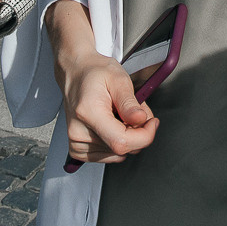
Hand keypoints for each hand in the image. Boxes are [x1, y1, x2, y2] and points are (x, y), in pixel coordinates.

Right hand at [47, 2, 157, 165]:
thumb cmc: (97, 70)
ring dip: (127, 139)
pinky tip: (115, 124)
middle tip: (137, 111)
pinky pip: (105, 156)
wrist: (73, 69)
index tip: (153, 121)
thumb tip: (142, 121)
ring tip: (124, 115)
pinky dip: (116, 144)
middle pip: (120, 151)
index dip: (145, 136)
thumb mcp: (118, 77)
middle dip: (137, 134)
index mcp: (87, 113)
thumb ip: (130, 101)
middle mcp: (76, 131)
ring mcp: (74, 142)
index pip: (123, 142)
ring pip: (114, 156)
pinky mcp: (75, 148)